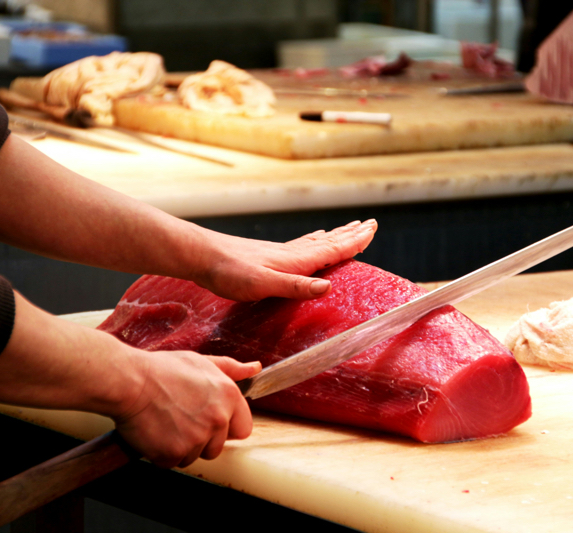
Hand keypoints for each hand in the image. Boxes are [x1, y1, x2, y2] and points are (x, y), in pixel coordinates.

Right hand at [113, 351, 260, 467]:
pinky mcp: (174, 453)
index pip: (243, 429)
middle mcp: (218, 419)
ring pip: (195, 456)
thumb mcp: (202, 362)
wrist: (129, 382)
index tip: (209, 421)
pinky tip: (155, 433)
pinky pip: (172, 462)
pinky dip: (161, 453)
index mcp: (229, 397)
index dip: (226, 427)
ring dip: (181, 446)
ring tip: (166, 423)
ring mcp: (197, 438)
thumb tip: (255, 368)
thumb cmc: (162, 370)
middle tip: (181, 420)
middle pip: (217, 447)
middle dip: (201, 439)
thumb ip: (231, 368)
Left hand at [194, 219, 376, 300]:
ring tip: (349, 229)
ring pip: (316, 242)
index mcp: (296, 261)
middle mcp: (292, 254)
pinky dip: (315, 241)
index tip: (372, 229)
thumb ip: (296, 286)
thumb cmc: (229, 272)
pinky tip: (313, 240)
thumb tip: (327, 287)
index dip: (354, 241)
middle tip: (370, 223)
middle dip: (350, 234)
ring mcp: (280, 253)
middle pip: (328, 241)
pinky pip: (302, 246)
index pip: (332, 249)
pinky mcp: (269, 256)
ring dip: (335, 236)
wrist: (201, 256)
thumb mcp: (264, 284)